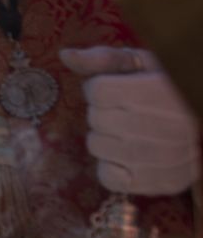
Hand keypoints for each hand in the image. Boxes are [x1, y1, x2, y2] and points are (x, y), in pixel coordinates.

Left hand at [61, 47, 199, 195]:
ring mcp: (167, 158)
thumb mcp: (144, 65)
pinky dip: (110, 167)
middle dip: (103, 112)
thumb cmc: (171, 90)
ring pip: (97, 146)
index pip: (97, 91)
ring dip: (105, 138)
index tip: (119, 89)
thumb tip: (65, 55)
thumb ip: (105, 59)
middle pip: (96, 119)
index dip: (101, 87)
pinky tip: (129, 157)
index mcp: (164, 91)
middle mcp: (169, 126)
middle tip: (127, 112)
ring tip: (132, 132)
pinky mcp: (164, 182)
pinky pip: (108, 177)